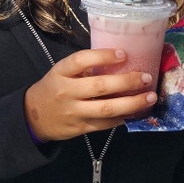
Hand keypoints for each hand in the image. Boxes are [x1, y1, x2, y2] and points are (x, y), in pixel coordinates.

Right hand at [24, 49, 157, 140]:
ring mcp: (74, 112)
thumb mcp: (62, 72)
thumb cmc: (54, 88)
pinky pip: (105, 124)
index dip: (103, 56)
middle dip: (127, 82)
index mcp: (61, 72)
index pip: (81, 61)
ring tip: (150, 97)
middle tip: (146, 77)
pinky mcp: (80, 128)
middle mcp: (66, 92)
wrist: (33, 116)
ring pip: (106, 109)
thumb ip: (84, 68)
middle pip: (100, 86)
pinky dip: (123, 118)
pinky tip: (136, 112)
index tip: (123, 54)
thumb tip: (120, 60)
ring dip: (132, 103)